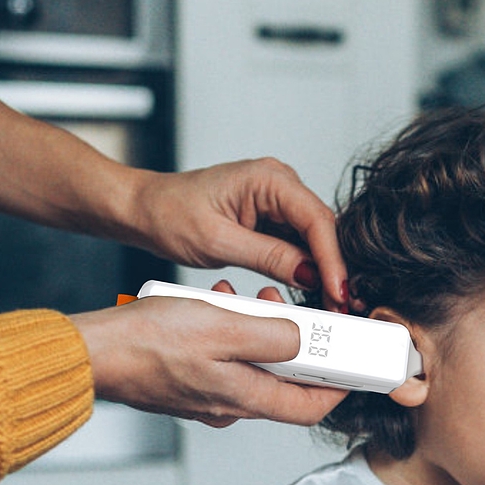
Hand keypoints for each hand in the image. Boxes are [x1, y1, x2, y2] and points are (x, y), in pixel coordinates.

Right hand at [69, 286, 346, 426]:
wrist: (92, 352)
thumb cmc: (149, 342)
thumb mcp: (225, 327)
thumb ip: (274, 336)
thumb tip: (305, 341)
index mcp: (244, 399)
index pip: (310, 408)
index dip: (338, 387)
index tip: (353, 364)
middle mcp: (228, 406)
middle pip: (283, 382)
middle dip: (295, 343)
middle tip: (294, 310)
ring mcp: (206, 396)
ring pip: (251, 365)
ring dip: (259, 329)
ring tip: (249, 298)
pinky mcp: (186, 381)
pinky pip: (223, 359)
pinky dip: (229, 331)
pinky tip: (216, 304)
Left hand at [124, 159, 349, 309]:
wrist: (145, 211)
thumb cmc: (169, 214)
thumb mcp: (218, 241)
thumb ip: (268, 257)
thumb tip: (310, 275)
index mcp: (267, 178)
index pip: (316, 219)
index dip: (332, 258)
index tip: (338, 291)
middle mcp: (279, 183)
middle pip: (322, 229)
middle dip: (332, 268)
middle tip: (339, 306)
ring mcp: (277, 200)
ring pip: (314, 238)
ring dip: (321, 271)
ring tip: (327, 304)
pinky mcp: (271, 218)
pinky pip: (298, 243)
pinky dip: (305, 268)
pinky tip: (310, 291)